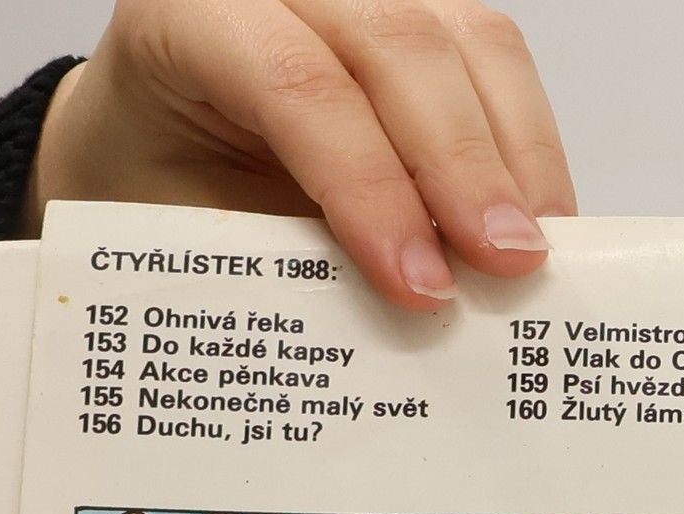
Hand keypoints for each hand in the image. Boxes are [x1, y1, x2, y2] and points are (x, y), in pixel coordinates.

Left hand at [29, 2, 574, 309]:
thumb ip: (285, 257)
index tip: (420, 283)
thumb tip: (406, 313)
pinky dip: (524, 146)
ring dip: (514, 154)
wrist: (148, 151)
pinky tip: (536, 219)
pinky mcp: (416, 18)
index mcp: (189, 16)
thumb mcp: (194, 235)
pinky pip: (491, 60)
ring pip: (466, 39)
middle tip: (505, 269)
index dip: (369, 184)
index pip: (296, 82)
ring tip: (532, 255)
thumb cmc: (160, 193)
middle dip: (462, 166)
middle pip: (397, 42)